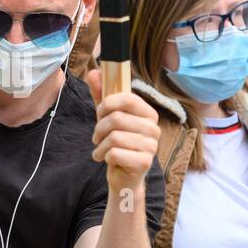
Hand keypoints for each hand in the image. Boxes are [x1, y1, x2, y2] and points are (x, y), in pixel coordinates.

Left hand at [86, 73, 159, 198]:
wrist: (124, 175)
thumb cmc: (117, 143)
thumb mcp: (107, 116)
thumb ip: (101, 94)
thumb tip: (94, 72)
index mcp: (148, 113)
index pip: (127, 98)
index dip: (107, 104)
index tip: (99, 113)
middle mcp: (154, 128)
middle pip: (116, 118)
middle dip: (99, 128)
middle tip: (97, 137)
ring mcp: (151, 146)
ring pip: (114, 137)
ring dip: (100, 145)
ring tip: (101, 150)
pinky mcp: (144, 163)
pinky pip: (115, 153)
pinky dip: (104, 157)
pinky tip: (107, 160)